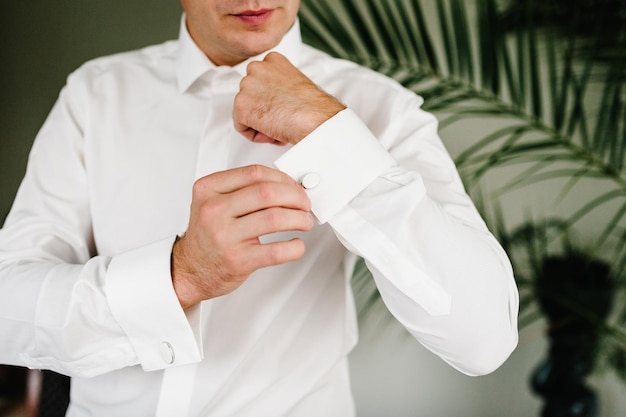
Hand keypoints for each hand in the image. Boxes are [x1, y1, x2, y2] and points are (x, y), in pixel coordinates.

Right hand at [172, 165, 312, 308]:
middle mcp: (214, 211)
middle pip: (268, 192)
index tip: (293, 186)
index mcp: (208, 189)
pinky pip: (276, 251)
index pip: (254, 173)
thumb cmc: (207, 235)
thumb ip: (242, 189)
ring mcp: (225, 236)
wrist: (189, 270)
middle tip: (304, 204)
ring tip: (304, 222)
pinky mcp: (238, 261)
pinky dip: (294, 247)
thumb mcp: (212, 202)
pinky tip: (296, 244)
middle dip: (295, 196)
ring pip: (275, 218)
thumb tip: (285, 185)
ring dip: (299, 219)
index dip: (282, 178)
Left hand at [233, 52, 345, 145]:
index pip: (259, 81)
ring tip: (279, 125)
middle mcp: (256, 68)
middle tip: (280, 118)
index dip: (270, 99)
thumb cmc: (312, 107)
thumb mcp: (295, 84)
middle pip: (249, 95)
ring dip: (259, 123)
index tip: (281, 106)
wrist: (315, 118)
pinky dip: (255, 135)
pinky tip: (272, 132)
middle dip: (263, 110)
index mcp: (272, 60)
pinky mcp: (241, 105)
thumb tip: (272, 97)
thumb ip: (278, 85)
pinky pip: (241, 126)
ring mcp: (247, 86)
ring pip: (245, 111)